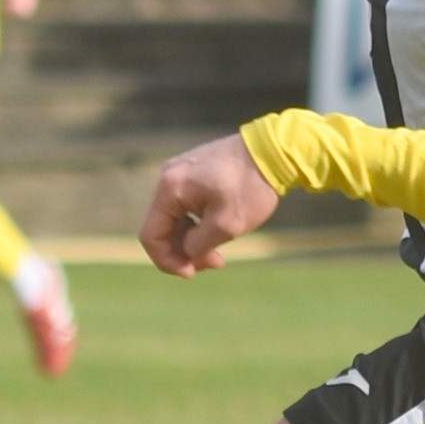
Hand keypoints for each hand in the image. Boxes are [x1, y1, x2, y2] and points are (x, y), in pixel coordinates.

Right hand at [137, 134, 281, 275]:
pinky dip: (198, 223)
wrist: (274, 150)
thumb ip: (198, 246)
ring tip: (221, 251)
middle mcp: (169, 177)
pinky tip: (220, 229)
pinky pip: (186, 206)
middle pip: (162, 228)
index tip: (191, 273)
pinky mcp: (195, 171)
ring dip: (193, 240)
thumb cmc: (251, 187)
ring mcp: (181, 172)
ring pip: (176, 218)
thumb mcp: (226, 225)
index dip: (166, 261)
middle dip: (184, 251)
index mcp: (170, 189)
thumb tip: (187, 253)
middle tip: (216, 262)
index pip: (150, 236)